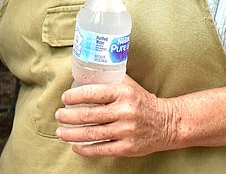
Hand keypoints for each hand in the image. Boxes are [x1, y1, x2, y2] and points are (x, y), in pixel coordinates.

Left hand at [54, 76, 174, 156]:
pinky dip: (85, 150)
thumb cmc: (142, 101)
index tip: (64, 98)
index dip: (74, 96)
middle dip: (68, 116)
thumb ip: (106, 79)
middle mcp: (124, 111)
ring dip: (72, 134)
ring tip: (61, 132)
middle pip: (88, 115)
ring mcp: (126, 131)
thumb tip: (78, 75)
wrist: (168, 123)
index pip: (92, 93)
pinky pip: (102, 149)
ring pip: (92, 134)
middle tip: (58, 115)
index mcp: (123, 93)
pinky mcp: (128, 148)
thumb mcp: (127, 84)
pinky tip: (75, 146)